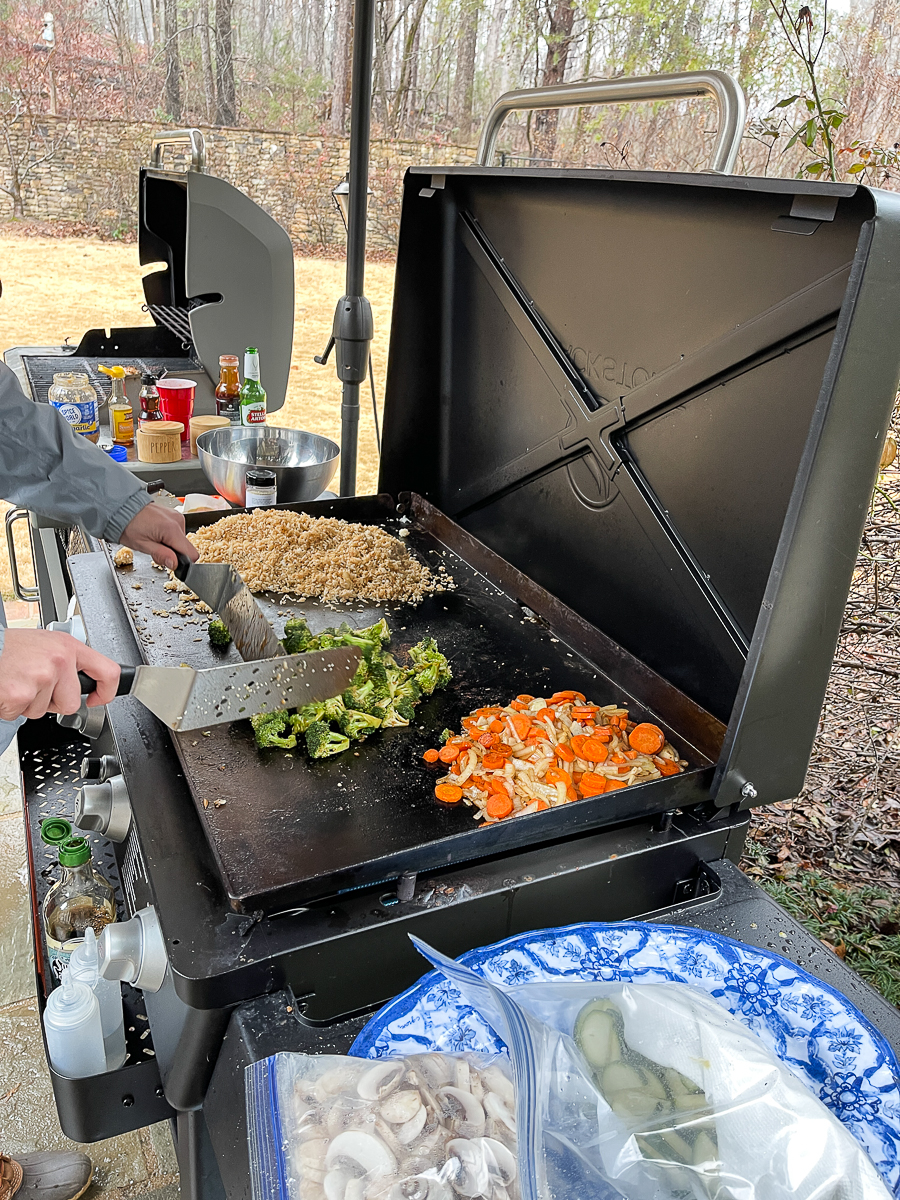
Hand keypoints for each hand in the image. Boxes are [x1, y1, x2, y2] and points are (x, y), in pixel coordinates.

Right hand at [0, 629, 119, 719]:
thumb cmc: (10, 647)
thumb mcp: (46, 645)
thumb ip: (66, 661)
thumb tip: (80, 682)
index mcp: (69, 647)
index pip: (108, 672)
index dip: (107, 691)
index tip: (99, 699)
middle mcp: (59, 660)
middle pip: (72, 703)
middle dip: (53, 702)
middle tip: (35, 686)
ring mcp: (42, 677)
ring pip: (44, 711)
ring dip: (29, 703)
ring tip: (18, 681)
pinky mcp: (21, 693)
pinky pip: (22, 714)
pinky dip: (11, 707)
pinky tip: (8, 688)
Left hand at [120, 502, 198, 570]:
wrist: (121, 508)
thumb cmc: (128, 525)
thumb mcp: (142, 545)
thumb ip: (161, 555)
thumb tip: (174, 564)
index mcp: (171, 529)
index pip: (191, 553)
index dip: (182, 561)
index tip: (170, 561)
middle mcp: (177, 521)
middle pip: (186, 547)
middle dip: (173, 552)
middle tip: (155, 549)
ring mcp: (176, 516)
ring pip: (181, 540)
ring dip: (170, 544)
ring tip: (153, 540)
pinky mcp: (173, 515)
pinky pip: (177, 531)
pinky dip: (169, 536)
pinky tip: (156, 533)